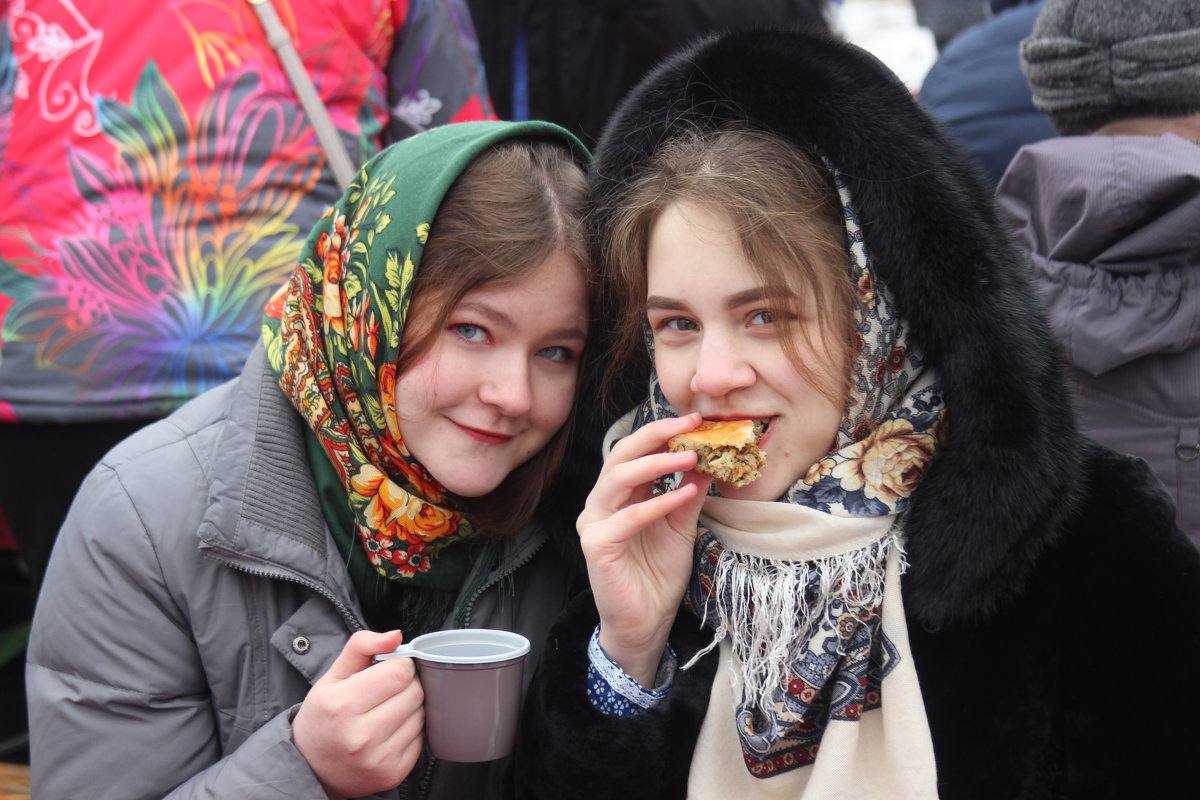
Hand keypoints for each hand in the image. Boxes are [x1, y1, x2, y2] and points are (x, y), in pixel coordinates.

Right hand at [293, 630, 424, 798]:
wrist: (311, 768)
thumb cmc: (323, 717)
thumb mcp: (332, 676)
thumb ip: (362, 647)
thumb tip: (395, 636)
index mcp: (342, 704)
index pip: (399, 672)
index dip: (400, 665)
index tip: (390, 669)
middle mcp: (360, 736)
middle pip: (414, 692)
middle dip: (406, 685)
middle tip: (387, 691)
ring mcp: (377, 759)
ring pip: (421, 715)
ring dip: (410, 708)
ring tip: (386, 711)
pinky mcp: (392, 775)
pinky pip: (421, 739)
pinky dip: (411, 731)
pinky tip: (390, 731)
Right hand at [577, 413, 710, 685]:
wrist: (645, 623)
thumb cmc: (658, 576)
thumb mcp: (681, 527)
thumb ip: (689, 495)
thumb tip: (709, 461)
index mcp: (619, 495)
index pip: (635, 451)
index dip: (662, 432)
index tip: (696, 420)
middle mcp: (601, 503)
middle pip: (622, 455)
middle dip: (657, 435)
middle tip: (691, 425)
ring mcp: (594, 523)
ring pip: (619, 478)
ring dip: (658, 464)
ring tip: (691, 456)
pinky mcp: (596, 546)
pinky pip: (628, 517)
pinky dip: (658, 503)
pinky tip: (683, 495)